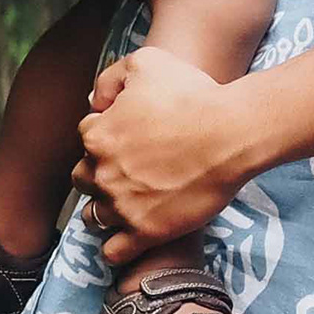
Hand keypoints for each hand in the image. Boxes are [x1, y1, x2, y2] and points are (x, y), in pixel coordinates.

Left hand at [78, 46, 254, 261]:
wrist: (231, 133)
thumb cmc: (193, 94)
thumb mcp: (146, 62)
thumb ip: (111, 78)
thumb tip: (95, 102)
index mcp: (98, 135)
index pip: (85, 137)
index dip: (106, 133)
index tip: (127, 137)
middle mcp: (102, 173)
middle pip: (82, 178)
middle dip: (98, 173)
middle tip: (126, 169)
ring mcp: (122, 207)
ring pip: (94, 216)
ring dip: (105, 209)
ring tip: (127, 204)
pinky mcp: (146, 232)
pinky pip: (113, 251)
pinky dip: (117, 246)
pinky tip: (131, 235)